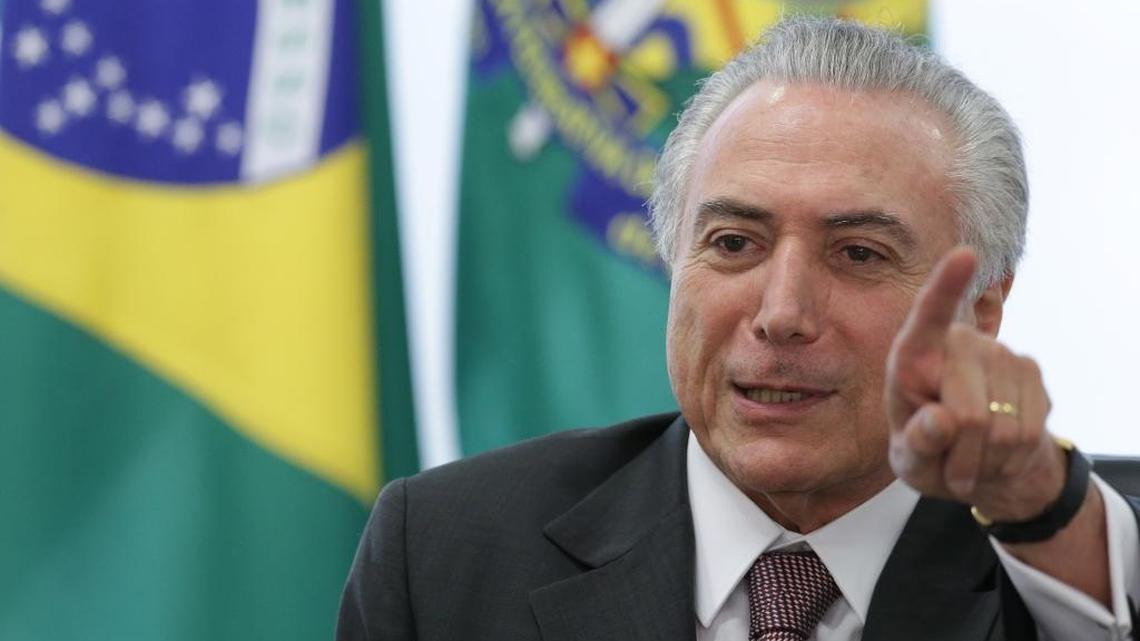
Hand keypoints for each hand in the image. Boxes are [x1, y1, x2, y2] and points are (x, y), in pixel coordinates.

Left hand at [885, 247, 1065, 520]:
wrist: (978, 461)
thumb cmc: (928, 452)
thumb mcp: (909, 459)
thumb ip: (917, 444)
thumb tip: (940, 421)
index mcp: (913, 354)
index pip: (928, 316)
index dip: (946, 287)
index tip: (964, 254)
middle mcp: (958, 343)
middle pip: (968, 412)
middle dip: (961, 453)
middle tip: (951, 469)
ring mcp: (999, 353)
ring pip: (1001, 428)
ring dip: (985, 460)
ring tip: (971, 458)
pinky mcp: (1031, 370)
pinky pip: (1028, 432)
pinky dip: (1010, 457)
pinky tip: (996, 452)